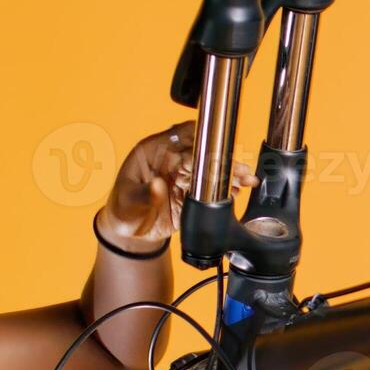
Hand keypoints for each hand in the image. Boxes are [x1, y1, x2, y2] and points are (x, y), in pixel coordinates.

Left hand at [97, 119, 257, 252]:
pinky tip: (238, 191)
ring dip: (229, 173)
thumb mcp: (127, 202)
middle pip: (202, 152)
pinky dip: (226, 189)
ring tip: (247, 178)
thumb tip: (158, 185)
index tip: (216, 144)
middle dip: (222, 159)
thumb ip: (143, 194)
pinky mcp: (192, 193)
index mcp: (154, 151)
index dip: (200, 138)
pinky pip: (212, 189)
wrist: (130, 233)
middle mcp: (172, 159)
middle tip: (238, 167)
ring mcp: (183, 176)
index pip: (181, 137)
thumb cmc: (122, 211)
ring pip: (211, 169)